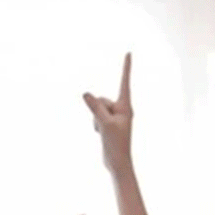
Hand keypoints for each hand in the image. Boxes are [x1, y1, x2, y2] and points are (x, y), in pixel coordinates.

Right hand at [82, 54, 133, 173]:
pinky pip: (96, 116)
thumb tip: (86, 93)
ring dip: (96, 119)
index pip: (124, 82)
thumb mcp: (104, 124)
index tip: (129, 52)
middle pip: (102, 99)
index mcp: (126, 106)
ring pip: (97, 108)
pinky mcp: (108, 122)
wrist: (117, 162)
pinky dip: (95, 124)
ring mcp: (115, 116)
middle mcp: (122, 109)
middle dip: (98, 111)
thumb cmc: (116, 144)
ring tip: (105, 132)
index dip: (126, 67)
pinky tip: (102, 134)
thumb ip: (95, 107)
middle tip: (106, 127)